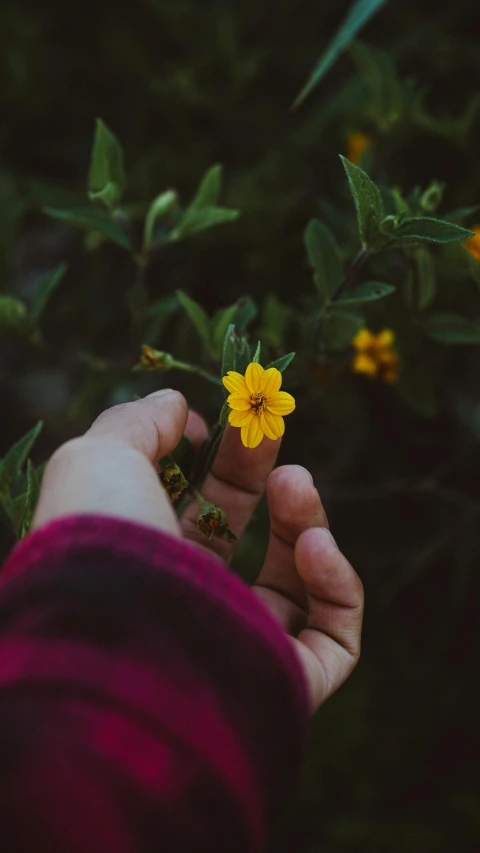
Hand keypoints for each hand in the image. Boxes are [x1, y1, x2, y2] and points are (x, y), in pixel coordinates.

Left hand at [34, 389, 363, 711]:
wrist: (110, 638)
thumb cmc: (98, 544)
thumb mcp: (101, 458)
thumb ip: (140, 423)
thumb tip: (176, 406)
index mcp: (146, 565)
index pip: (200, 510)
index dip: (225, 460)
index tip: (239, 416)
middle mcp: (188, 609)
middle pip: (248, 541)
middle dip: (266, 478)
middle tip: (272, 429)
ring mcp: (237, 650)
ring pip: (296, 590)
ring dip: (307, 523)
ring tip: (295, 485)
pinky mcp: (281, 686)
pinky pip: (332, 642)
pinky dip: (339, 588)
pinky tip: (317, 544)